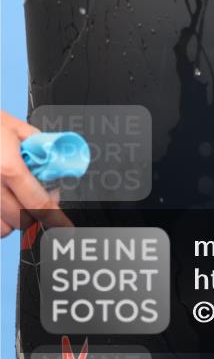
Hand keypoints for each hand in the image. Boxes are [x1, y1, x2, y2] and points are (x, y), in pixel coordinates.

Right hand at [0, 110, 71, 236]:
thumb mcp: (17, 128)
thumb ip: (38, 147)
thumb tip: (55, 163)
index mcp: (8, 168)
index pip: (37, 202)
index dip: (54, 216)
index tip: (64, 225)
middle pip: (21, 220)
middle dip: (35, 212)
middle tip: (39, 198)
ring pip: (2, 230)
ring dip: (13, 220)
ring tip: (15, 199)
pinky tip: (1, 203)